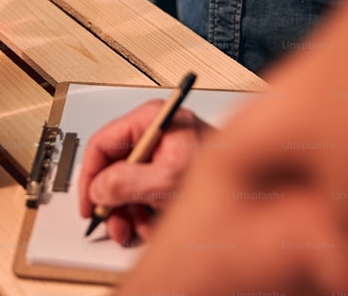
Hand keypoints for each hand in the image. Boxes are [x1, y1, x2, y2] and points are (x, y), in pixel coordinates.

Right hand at [77, 98, 210, 244]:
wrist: (259, 184)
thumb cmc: (224, 170)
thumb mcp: (166, 179)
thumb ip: (126, 182)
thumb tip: (99, 189)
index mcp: (152, 119)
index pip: (102, 143)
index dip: (89, 176)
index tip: (88, 202)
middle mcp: (156, 130)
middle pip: (115, 166)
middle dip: (112, 200)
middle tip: (113, 222)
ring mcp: (164, 148)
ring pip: (129, 181)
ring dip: (128, 210)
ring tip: (136, 228)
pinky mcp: (172, 165)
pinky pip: (146, 187)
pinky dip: (145, 209)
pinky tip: (152, 222)